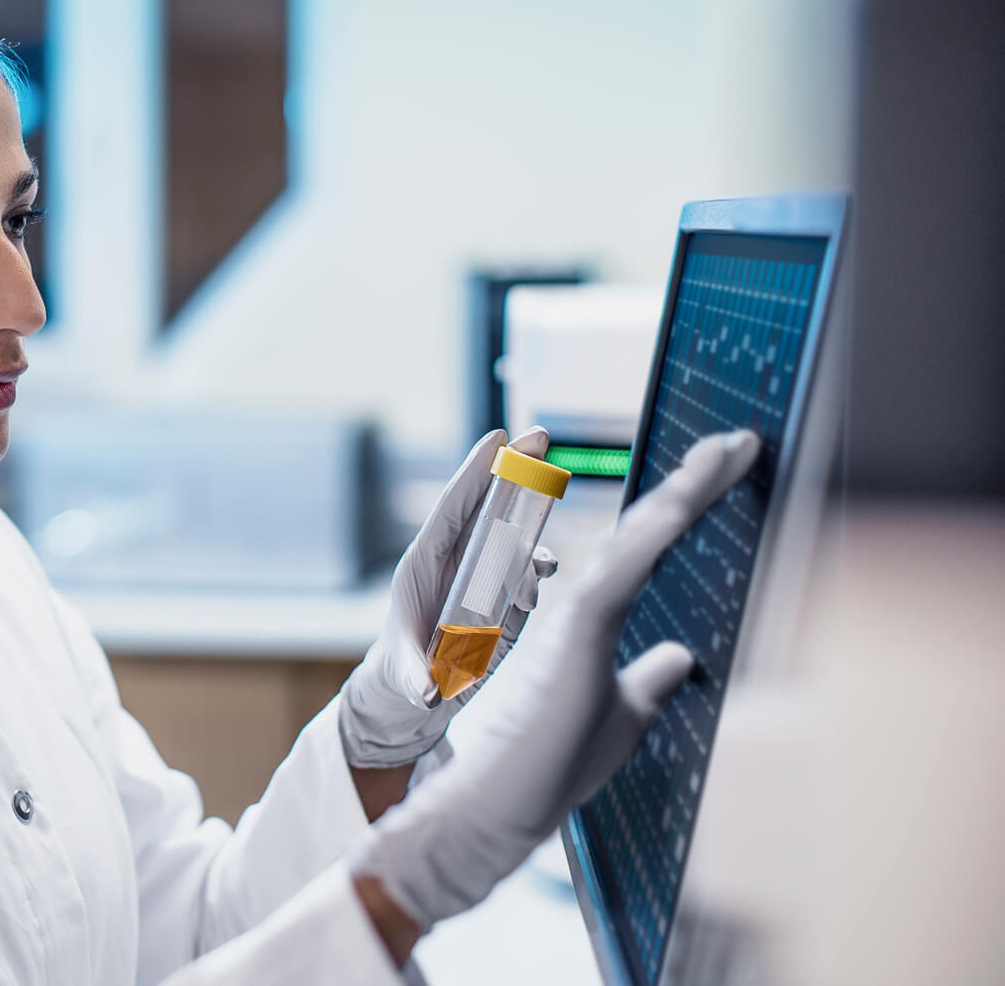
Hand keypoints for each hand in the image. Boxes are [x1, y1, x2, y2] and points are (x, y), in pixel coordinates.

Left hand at [339, 427, 558, 767]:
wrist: (414, 694)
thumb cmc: (401, 675)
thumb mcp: (404, 676)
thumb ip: (416, 679)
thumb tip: (429, 693)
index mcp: (423, 563)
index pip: (451, 507)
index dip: (474, 471)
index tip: (498, 437)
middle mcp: (454, 560)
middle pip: (485, 505)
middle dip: (512, 469)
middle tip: (540, 434)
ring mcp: (479, 575)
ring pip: (510, 536)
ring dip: (532, 528)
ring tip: (543, 553)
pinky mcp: (500, 595)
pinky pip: (525, 570)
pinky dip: (539, 566)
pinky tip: (548, 571)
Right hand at [348, 429, 760, 937]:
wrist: (503, 800)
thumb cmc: (550, 765)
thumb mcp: (623, 717)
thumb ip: (649, 681)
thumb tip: (682, 657)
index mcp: (595, 620)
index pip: (649, 551)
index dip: (689, 509)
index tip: (730, 470)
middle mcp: (585, 604)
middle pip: (648, 530)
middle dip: (697, 483)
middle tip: (740, 442)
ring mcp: (578, 611)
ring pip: (640, 536)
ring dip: (688, 491)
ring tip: (728, 450)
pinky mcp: (576, 626)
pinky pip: (625, 567)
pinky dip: (657, 530)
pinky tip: (688, 500)